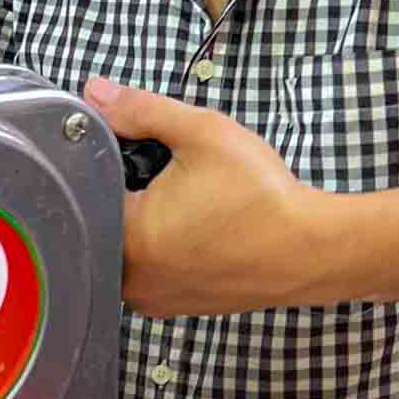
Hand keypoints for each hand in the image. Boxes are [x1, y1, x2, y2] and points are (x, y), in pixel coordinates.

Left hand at [84, 80, 333, 317]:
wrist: (310, 250)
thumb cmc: (261, 196)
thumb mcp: (203, 134)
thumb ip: (141, 110)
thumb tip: (96, 91)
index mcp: (128, 238)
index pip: (88, 187)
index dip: (109, 161)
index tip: (140, 152)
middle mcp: (131, 279)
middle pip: (101, 221)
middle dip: (126, 193)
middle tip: (168, 177)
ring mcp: (151, 299)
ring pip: (123, 248)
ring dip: (142, 222)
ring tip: (183, 202)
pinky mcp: (172, 307)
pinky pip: (146, 271)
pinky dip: (160, 247)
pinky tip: (192, 229)